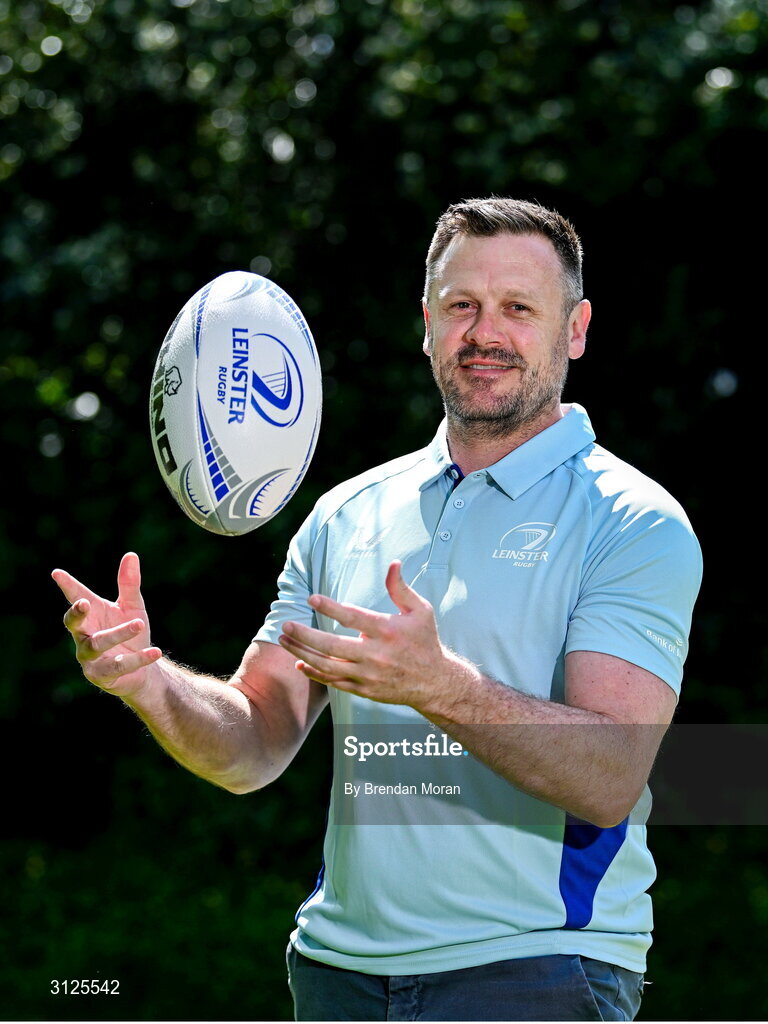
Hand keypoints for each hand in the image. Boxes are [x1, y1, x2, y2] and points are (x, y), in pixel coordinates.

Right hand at [52, 552, 161, 697]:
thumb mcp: (133, 607)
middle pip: (73, 624)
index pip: (76, 598)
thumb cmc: (131, 632)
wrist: (143, 668)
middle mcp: (85, 636)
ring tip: (139, 623)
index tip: (57, 573)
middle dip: (76, 614)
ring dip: (118, 633)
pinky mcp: (102, 676)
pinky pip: (119, 666)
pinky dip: (138, 658)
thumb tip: (131, 555)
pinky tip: (155, 651)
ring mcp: (90, 658)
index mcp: (91, 615)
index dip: (67, 586)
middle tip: (84, 603)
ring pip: (98, 644)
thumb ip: (129, 584)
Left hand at [278, 561, 463, 711]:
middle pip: (332, 645)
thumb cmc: (425, 641)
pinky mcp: (364, 690)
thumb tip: (393, 563)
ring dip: (303, 653)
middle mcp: (375, 654)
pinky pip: (334, 682)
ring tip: (285, 641)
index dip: (330, 607)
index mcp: (387, 631)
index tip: (312, 598)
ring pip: (328, 665)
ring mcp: (368, 675)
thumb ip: (401, 588)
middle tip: (286, 625)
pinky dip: (315, 674)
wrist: (434, 682)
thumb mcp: (420, 611)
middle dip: (305, 635)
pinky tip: (300, 663)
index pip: (352, 617)